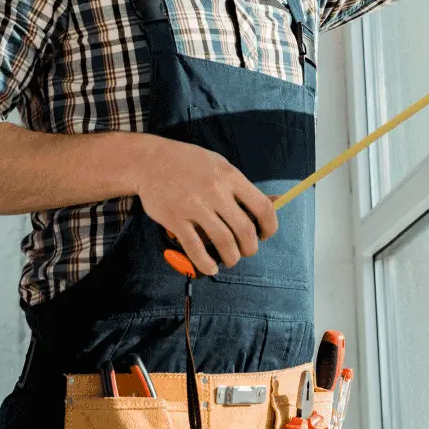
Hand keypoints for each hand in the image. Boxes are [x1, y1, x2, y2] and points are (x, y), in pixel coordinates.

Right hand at [137, 135, 278, 276]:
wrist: (151, 161)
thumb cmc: (190, 164)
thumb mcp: (221, 166)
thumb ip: (244, 187)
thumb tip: (278, 202)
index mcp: (230, 177)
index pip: (262, 207)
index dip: (270, 227)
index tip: (265, 234)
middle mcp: (215, 191)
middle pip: (245, 230)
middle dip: (250, 247)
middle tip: (246, 250)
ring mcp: (194, 206)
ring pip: (223, 242)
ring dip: (231, 258)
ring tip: (230, 259)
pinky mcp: (175, 219)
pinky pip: (195, 248)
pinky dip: (206, 263)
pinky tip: (211, 267)